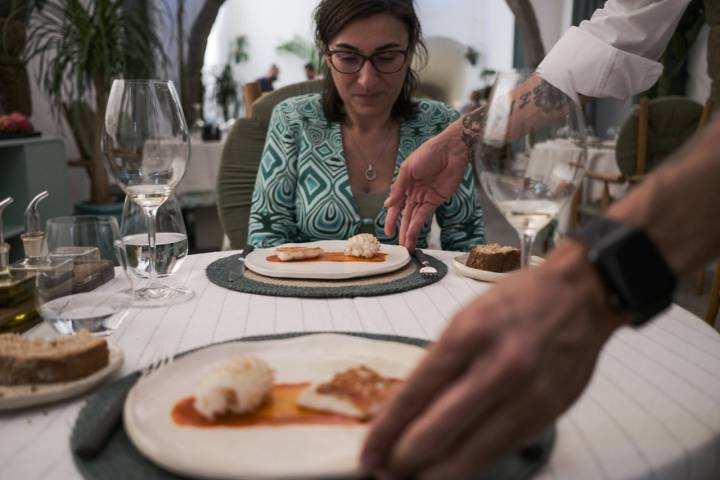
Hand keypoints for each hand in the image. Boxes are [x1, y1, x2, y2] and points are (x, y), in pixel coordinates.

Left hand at [361, 242, 624, 478]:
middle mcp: (496, 368)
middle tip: (385, 471)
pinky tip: (451, 466)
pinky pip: (498, 450)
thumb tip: (409, 410)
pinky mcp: (546, 416)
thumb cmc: (517, 302)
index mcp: (467, 335)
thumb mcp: (466, 319)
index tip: (368, 453)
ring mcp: (525, 396)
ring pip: (469, 454)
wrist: (581, 296)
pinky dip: (469, 462)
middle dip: (403, 460)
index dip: (385, 431)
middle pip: (436, 432)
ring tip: (413, 478)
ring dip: (434, 474)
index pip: (414, 394)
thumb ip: (441, 364)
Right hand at [384, 133, 468, 250]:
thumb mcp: (408, 169)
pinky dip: (418, 225)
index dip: (391, 218)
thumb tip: (387, 204)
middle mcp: (414, 192)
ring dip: (410, 232)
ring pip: (414, 218)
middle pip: (405, 215)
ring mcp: (425, 197)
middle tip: (398, 245)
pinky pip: (425, 215)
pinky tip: (413, 234)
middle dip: (401, 230)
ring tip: (406, 246)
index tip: (387, 231)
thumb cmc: (428, 153)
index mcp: (405, 184)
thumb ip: (398, 188)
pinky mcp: (437, 200)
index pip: (395, 205)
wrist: (451, 150)